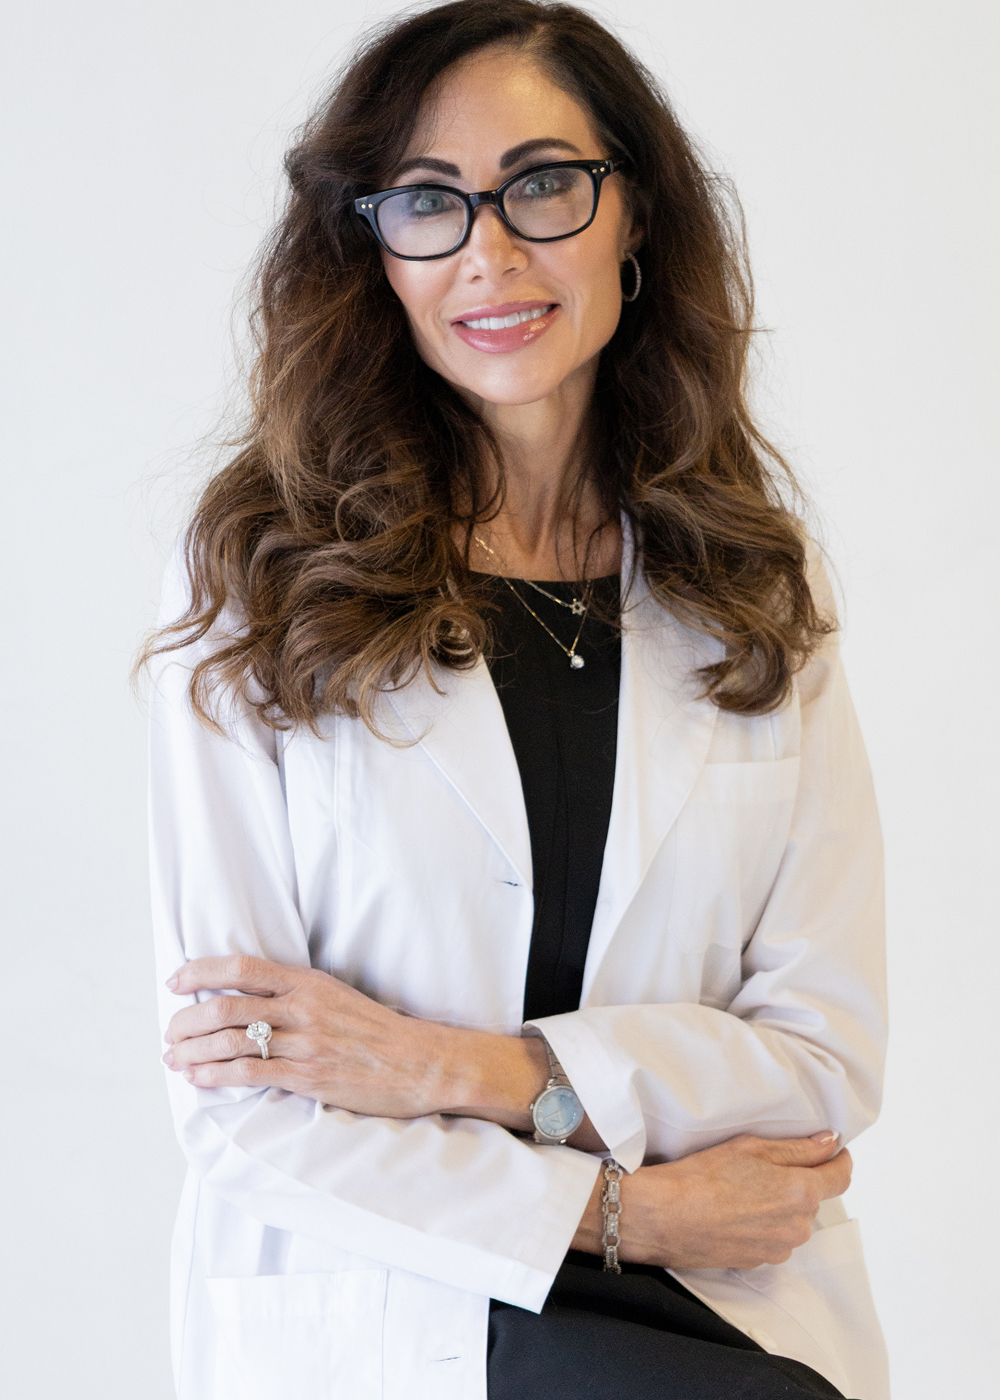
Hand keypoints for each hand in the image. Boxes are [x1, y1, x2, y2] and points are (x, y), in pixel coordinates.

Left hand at [162, 955, 443, 1117]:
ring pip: (233, 1041)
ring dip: (194, 1050)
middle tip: (171, 1031)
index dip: (201, 972)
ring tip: (174, 1058)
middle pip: (227, 1006)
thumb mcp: (337, 996)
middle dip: (188, 1020)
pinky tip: (197, 1077)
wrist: (420, 1062)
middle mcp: (302, 1008)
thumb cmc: (379, 1031)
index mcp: (308, 982)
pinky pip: (251, 1074)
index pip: (242, 968)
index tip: (175, 982)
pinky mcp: (308, 1076)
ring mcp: (305, 1043)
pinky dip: (216, 1075)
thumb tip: (252, 997)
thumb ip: (297, 994)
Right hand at [572, 1131, 851, 1270]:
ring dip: (780, 1205)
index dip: (839, 1159)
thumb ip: (799, 1148)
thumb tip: (831, 1143)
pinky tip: (734, 1211)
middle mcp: (798, 1226)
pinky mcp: (758, 1262)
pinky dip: (762, 1224)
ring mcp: (779, 1248)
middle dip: (799, 1181)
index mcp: (802, 1192)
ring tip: (744, 1190)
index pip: (841, 1177)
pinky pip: (773, 1238)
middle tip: (765, 1164)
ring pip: (792, 1220)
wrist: (666, 1217)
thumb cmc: (705, 1175)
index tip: (832, 1149)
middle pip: (813, 1199)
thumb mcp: (752, 1148)